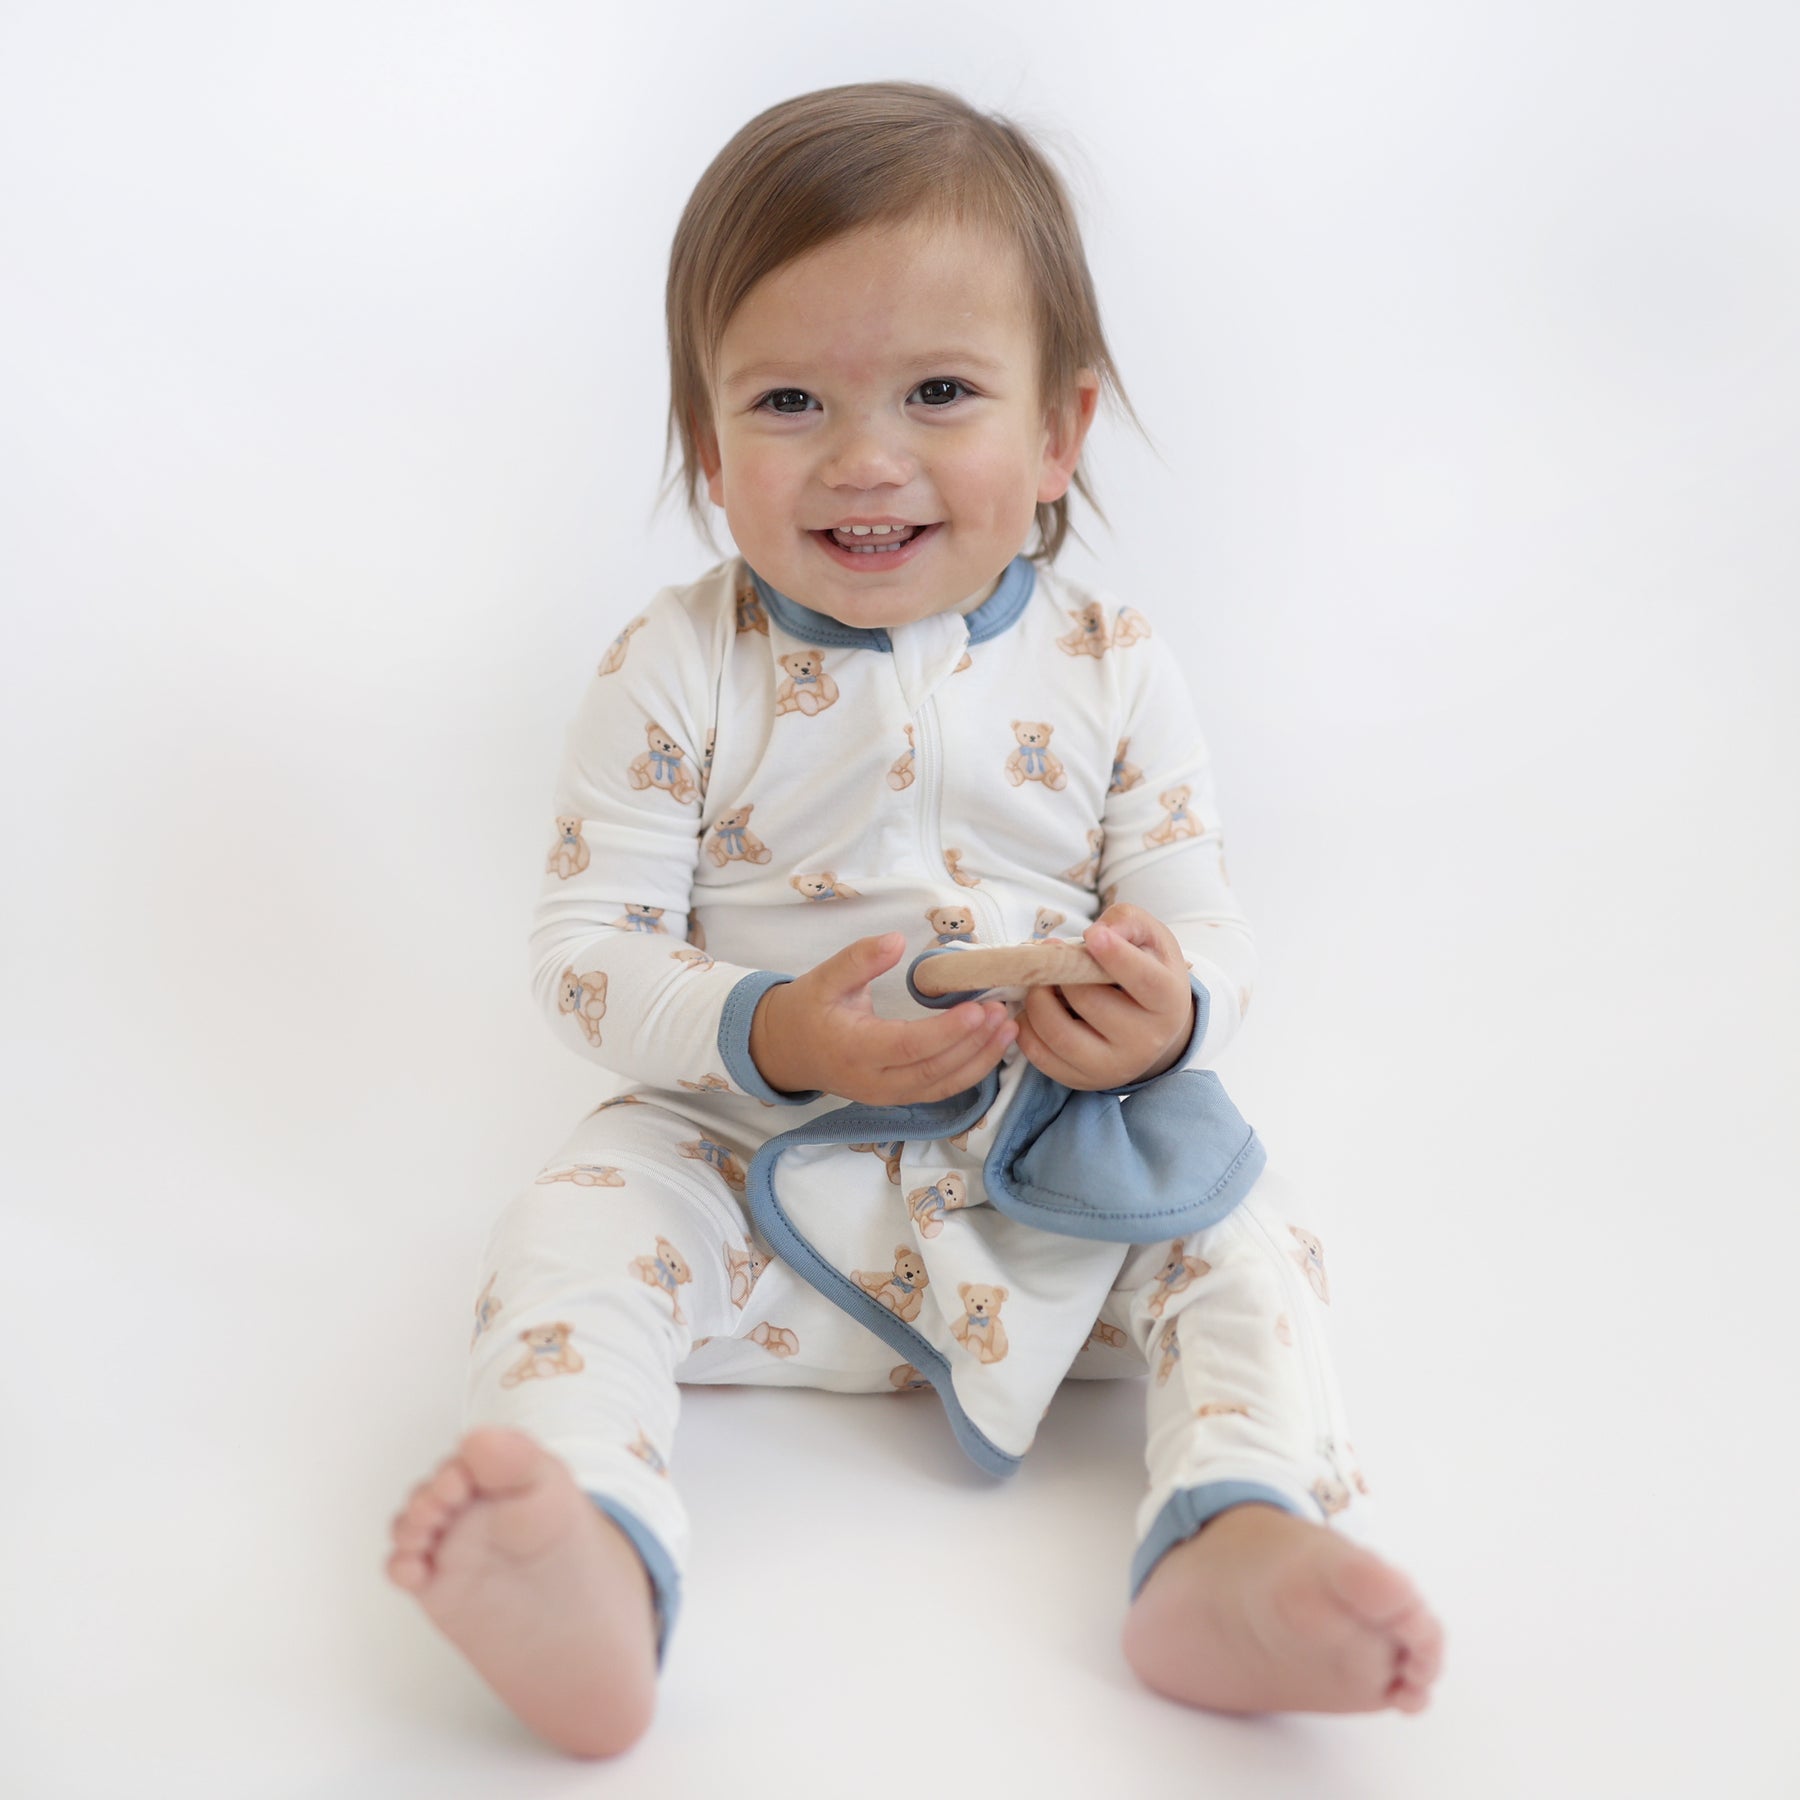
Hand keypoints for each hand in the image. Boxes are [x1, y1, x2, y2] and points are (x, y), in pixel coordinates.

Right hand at [750, 933, 1017, 1105]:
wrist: (784, 1050)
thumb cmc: (806, 1009)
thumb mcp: (825, 977)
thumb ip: (860, 958)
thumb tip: (897, 940)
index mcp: (855, 1050)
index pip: (910, 1045)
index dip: (948, 1031)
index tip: (979, 1008)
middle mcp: (874, 1081)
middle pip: (935, 1070)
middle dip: (975, 1045)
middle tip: (1004, 1013)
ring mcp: (887, 1095)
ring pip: (943, 1086)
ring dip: (981, 1061)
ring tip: (1009, 1030)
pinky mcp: (897, 1097)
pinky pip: (939, 1089)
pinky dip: (970, 1071)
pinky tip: (992, 1048)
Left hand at [1013, 904, 1194, 1090]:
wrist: (1152, 1024)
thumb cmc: (1147, 970)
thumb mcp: (1150, 937)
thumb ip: (1128, 922)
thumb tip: (1097, 933)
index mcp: (1169, 1001)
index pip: (1143, 980)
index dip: (1115, 956)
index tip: (1093, 934)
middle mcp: (1146, 1041)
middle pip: (1088, 1000)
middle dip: (1061, 971)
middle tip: (1052, 955)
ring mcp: (1114, 1067)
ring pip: (1058, 1033)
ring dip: (1038, 999)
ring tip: (1041, 982)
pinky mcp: (1083, 1081)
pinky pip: (1040, 1056)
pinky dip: (1027, 1027)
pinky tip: (1037, 1008)